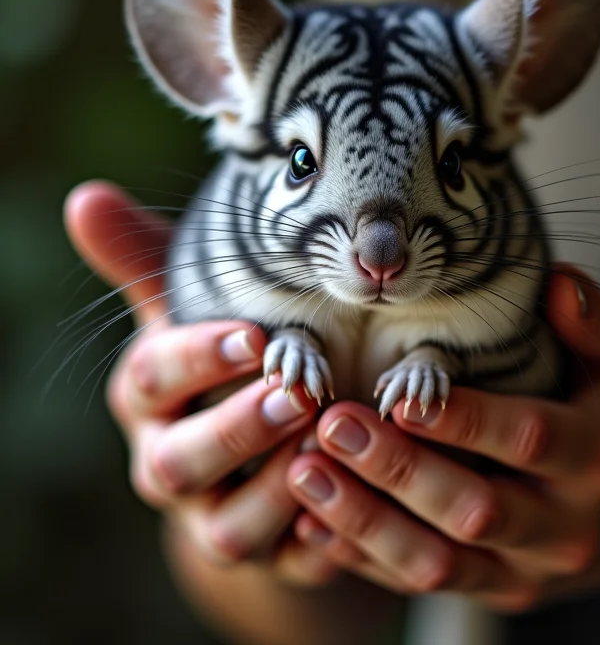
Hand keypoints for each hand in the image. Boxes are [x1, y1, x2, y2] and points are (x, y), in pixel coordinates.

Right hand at [64, 181, 336, 585]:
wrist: (247, 442)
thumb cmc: (222, 354)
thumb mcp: (192, 306)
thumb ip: (147, 260)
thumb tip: (85, 196)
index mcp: (148, 399)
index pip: (151, 378)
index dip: (197, 358)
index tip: (252, 334)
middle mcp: (169, 464)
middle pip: (178, 463)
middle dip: (236, 429)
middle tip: (295, 393)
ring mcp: (216, 516)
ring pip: (231, 528)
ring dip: (281, 490)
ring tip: (332, 445)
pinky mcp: (269, 555)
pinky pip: (290, 562)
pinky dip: (319, 542)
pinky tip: (355, 509)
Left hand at [285, 264, 599, 609]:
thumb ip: (595, 321)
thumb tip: (557, 280)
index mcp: (597, 458)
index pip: (532, 438)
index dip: (465, 420)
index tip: (398, 394)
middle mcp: (567, 527)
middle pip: (476, 510)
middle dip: (398, 471)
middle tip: (332, 426)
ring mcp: (530, 572)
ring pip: (441, 563)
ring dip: (366, 523)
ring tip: (304, 473)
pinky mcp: (498, 591)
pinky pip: (425, 585)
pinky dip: (366, 558)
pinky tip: (314, 523)